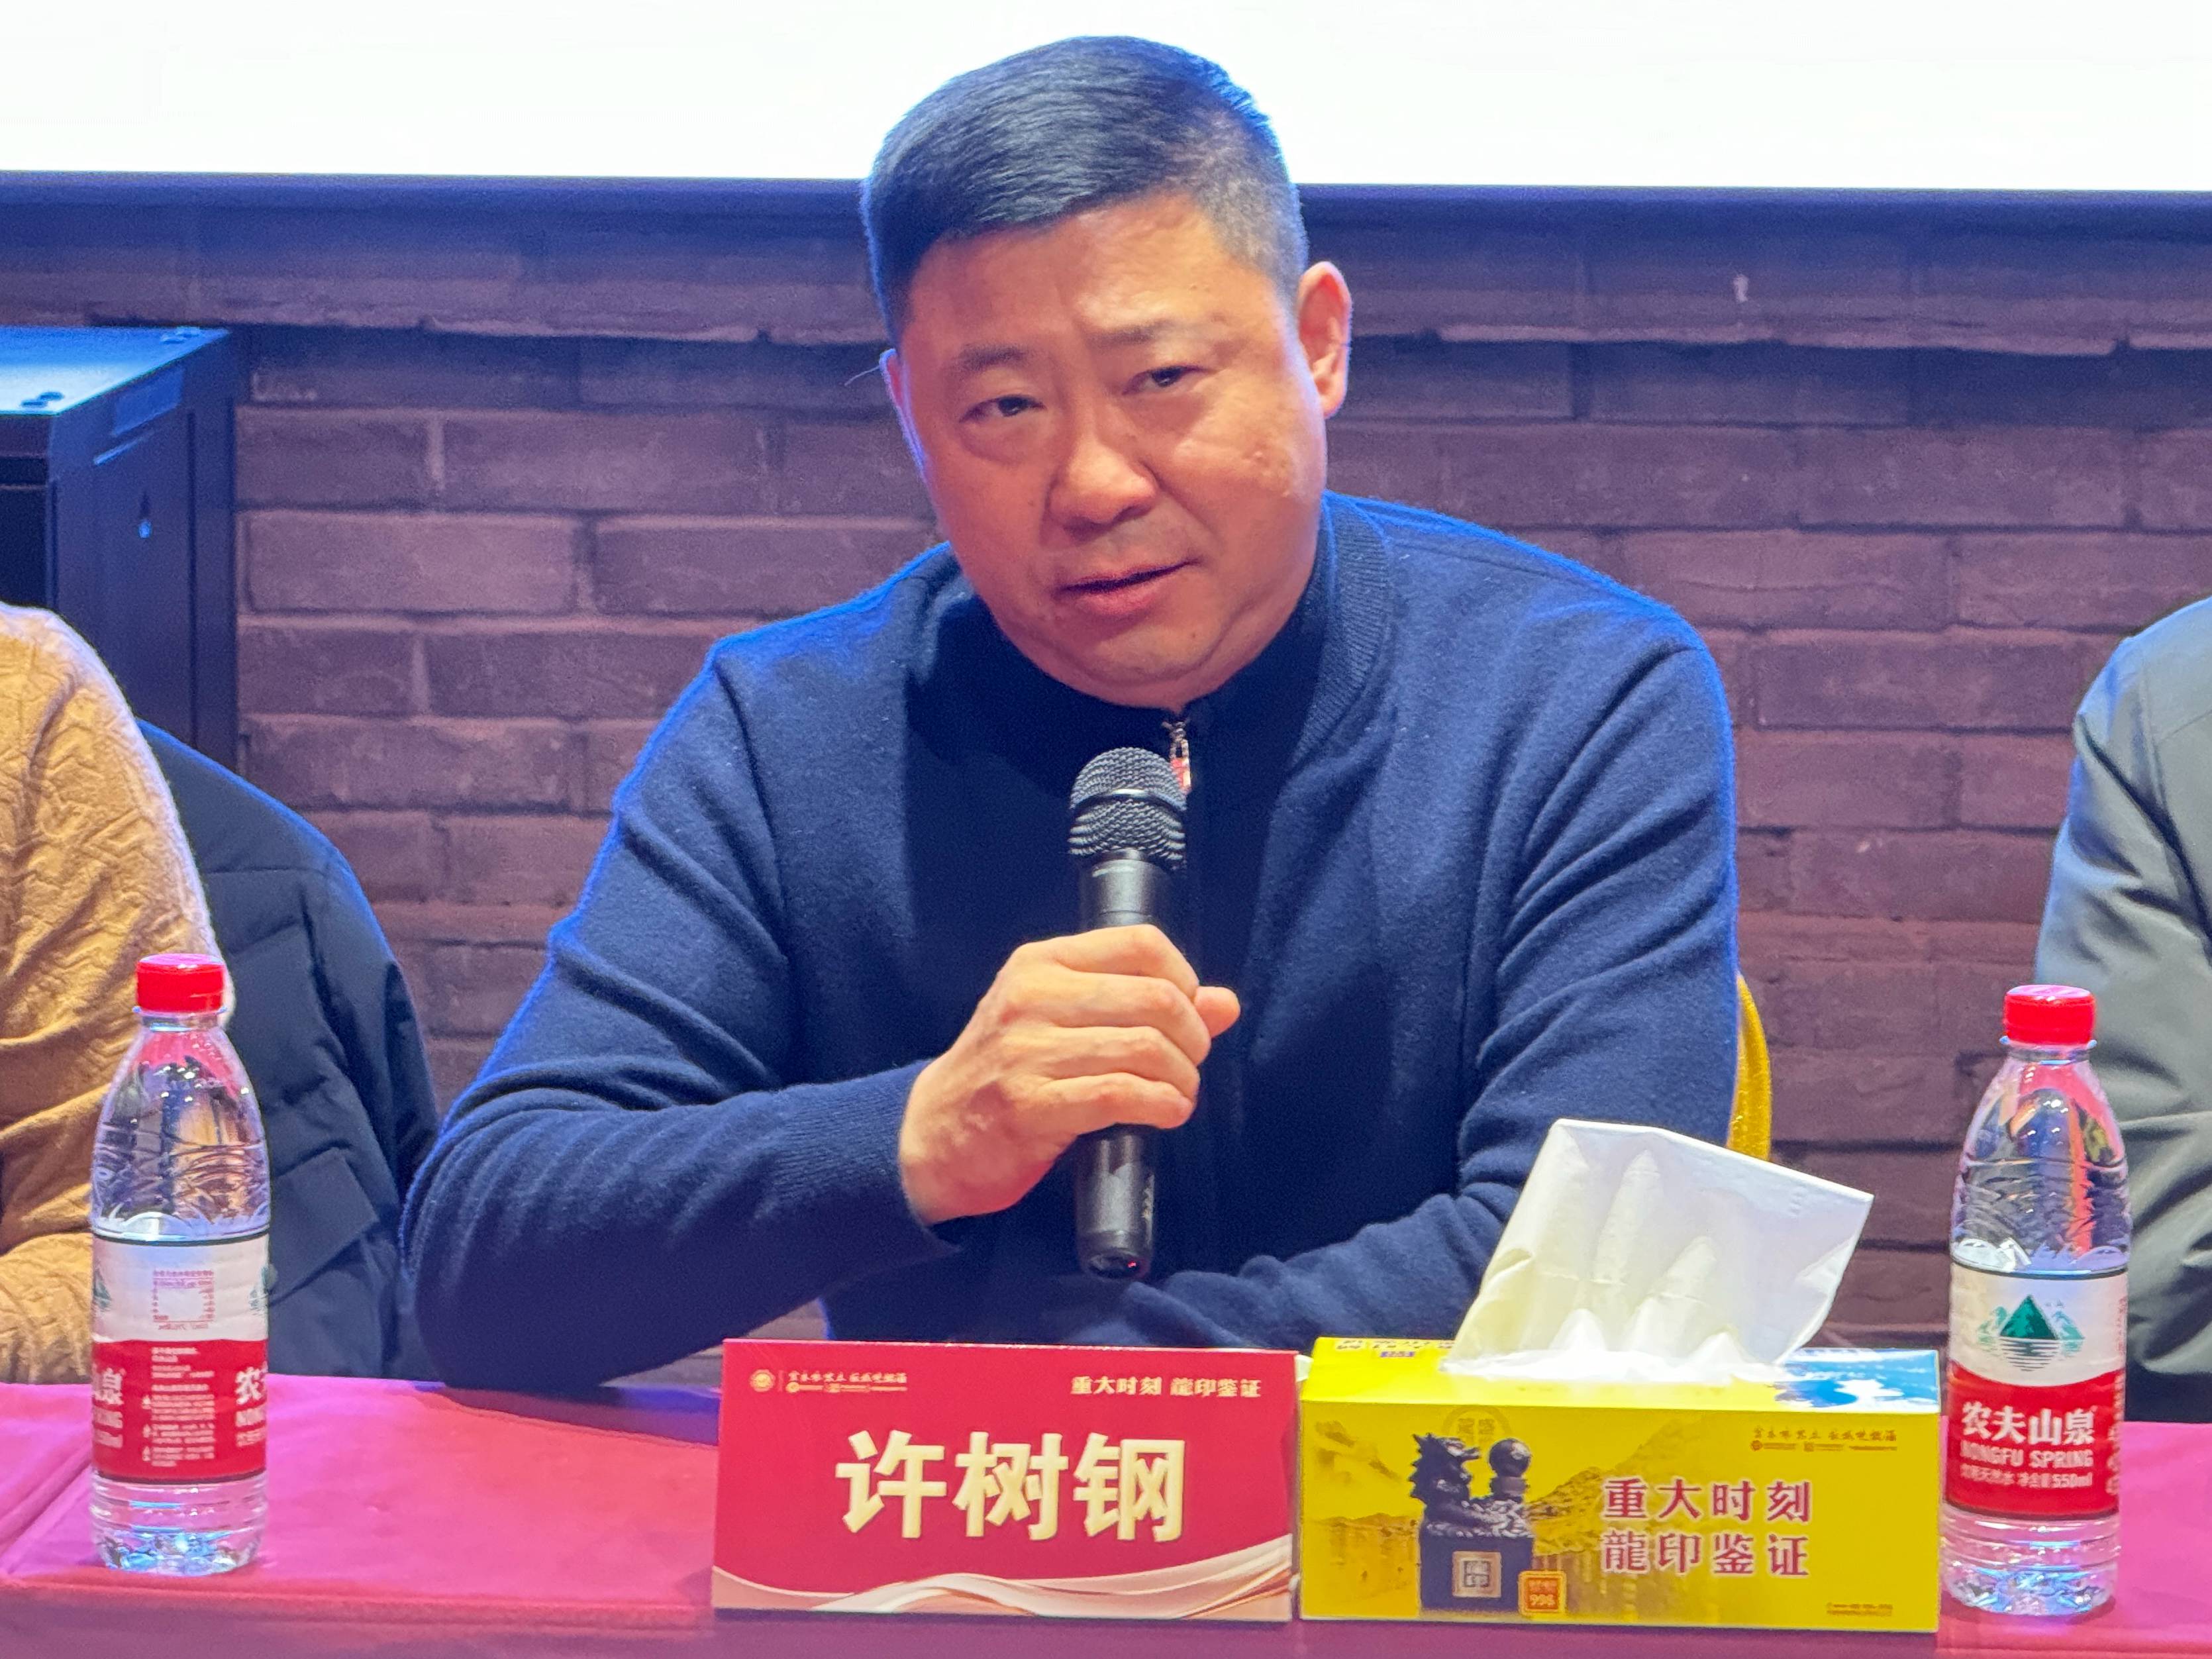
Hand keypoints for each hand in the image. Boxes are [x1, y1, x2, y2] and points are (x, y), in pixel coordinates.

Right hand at [898, 925, 1239, 1226]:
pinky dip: (1161, 1105)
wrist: (933, 1133)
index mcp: (1041, 963)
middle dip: (1191, 1037)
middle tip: (1189, 1063)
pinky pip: (1121, 1095)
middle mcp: (1032, 997)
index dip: (1184, 979)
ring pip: (1144, 1047)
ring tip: (1178, 1094)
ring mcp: (1026, 1051)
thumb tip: (1224, 1003)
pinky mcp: (1029, 1105)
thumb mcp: (1062, 1021)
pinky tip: (1166, 1113)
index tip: (1189, 1015)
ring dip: (1181, 1078)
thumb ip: (1140, 1004)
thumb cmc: (1007, 1072)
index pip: (1140, 943)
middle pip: (1153, 998)